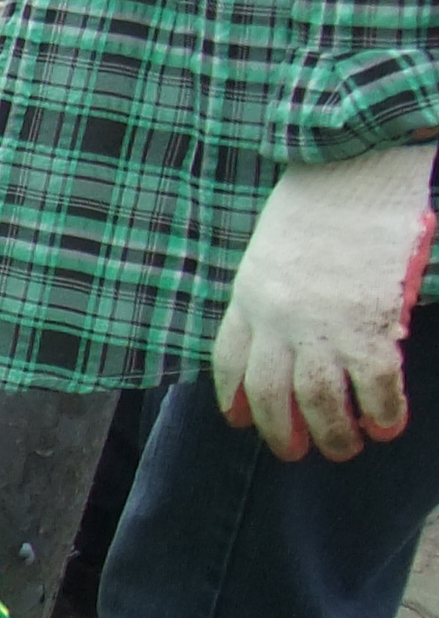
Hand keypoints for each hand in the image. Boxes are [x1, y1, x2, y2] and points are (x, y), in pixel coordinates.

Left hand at [209, 145, 433, 461]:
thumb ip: (274, 288)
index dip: (234, 396)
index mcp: (250, 295)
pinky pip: (374, 383)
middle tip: (296, 453)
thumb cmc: (321, 194)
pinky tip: (388, 425)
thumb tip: (289, 330)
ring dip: (334, 433)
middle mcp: (277, 319)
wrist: (353, 164)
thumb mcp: (274, 246)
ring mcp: (322, 324)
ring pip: (320, 400)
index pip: (230, 360)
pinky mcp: (369, 322)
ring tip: (347, 448)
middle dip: (281, 430)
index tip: (239, 421)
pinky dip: (382, 410)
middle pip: (271, 392)